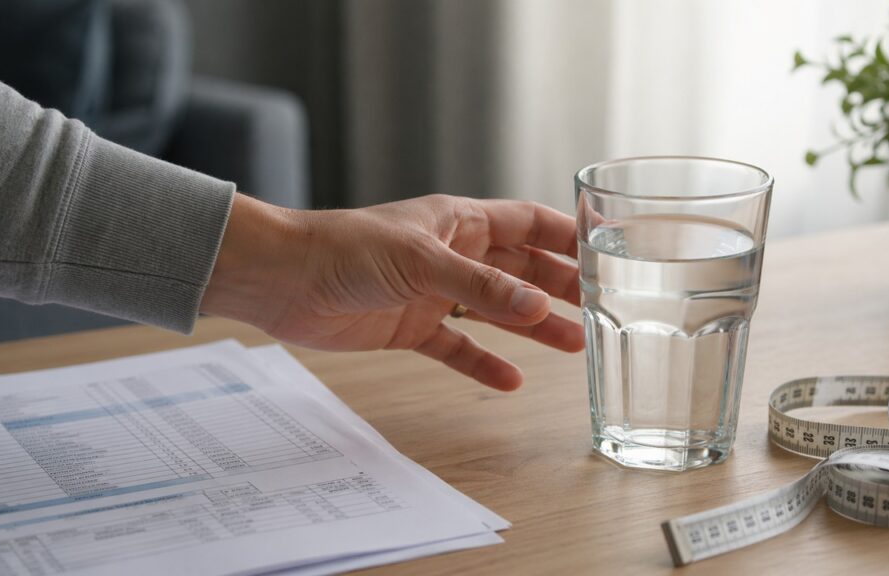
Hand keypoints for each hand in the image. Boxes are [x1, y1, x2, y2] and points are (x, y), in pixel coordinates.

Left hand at [200, 193, 583, 390]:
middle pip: (521, 268)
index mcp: (459, 221)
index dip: (567, 234)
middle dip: (559, 286)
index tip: (607, 250)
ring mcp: (432, 292)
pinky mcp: (410, 327)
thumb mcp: (421, 261)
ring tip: (573, 346)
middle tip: (600, 307)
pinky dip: (483, 363)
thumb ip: (481, 285)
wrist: (281, 280)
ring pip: (496, 309)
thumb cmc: (344, 248)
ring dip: (532, 326)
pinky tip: (511, 382)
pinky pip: (458, 346)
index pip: (528, 222)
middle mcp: (452, 254)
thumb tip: (538, 306)